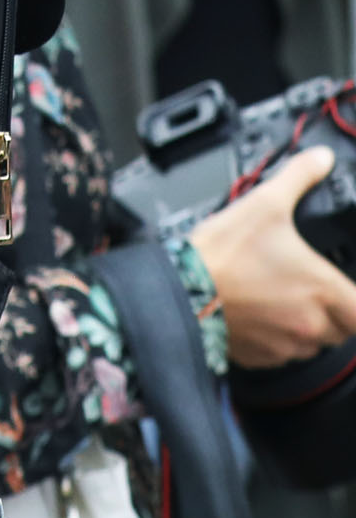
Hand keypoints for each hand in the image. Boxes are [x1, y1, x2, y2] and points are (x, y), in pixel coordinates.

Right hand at [189, 146, 355, 367]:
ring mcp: (284, 345)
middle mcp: (309, 324)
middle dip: (331, 311)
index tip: (347, 293)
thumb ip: (300, 177)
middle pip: (341, 329)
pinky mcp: (260, 358)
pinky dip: (276, 338)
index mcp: (321, 291)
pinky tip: (257, 313)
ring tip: (277, 298)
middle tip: (306, 286)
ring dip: (304, 326)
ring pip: (312, 343)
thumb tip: (321, 159)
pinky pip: (282, 354)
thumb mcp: (265, 202)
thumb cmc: (221, 253)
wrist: (179, 290)